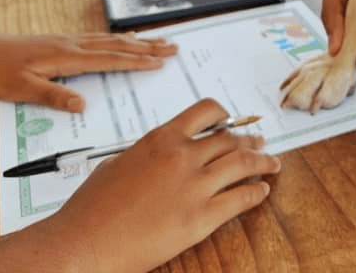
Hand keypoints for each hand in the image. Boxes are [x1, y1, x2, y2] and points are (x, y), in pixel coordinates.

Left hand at [0, 32, 177, 110]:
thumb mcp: (20, 89)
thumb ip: (52, 96)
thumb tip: (82, 105)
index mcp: (66, 56)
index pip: (109, 58)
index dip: (136, 60)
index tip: (160, 61)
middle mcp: (71, 45)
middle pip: (117, 45)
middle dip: (147, 47)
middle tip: (173, 47)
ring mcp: (67, 41)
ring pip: (110, 40)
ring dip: (137, 41)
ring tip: (159, 40)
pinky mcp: (61, 42)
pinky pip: (99, 38)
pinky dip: (118, 39)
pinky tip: (123, 40)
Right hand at [38, 100, 279, 272]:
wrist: (83, 243)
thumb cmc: (91, 208)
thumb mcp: (117, 163)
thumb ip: (147, 154)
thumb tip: (160, 154)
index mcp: (161, 139)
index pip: (206, 112)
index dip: (226, 115)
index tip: (234, 121)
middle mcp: (182, 156)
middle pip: (230, 139)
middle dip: (249, 141)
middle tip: (259, 143)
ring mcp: (194, 186)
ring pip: (243, 163)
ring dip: (262, 162)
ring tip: (272, 163)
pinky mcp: (201, 218)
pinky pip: (241, 198)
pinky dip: (256, 192)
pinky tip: (262, 191)